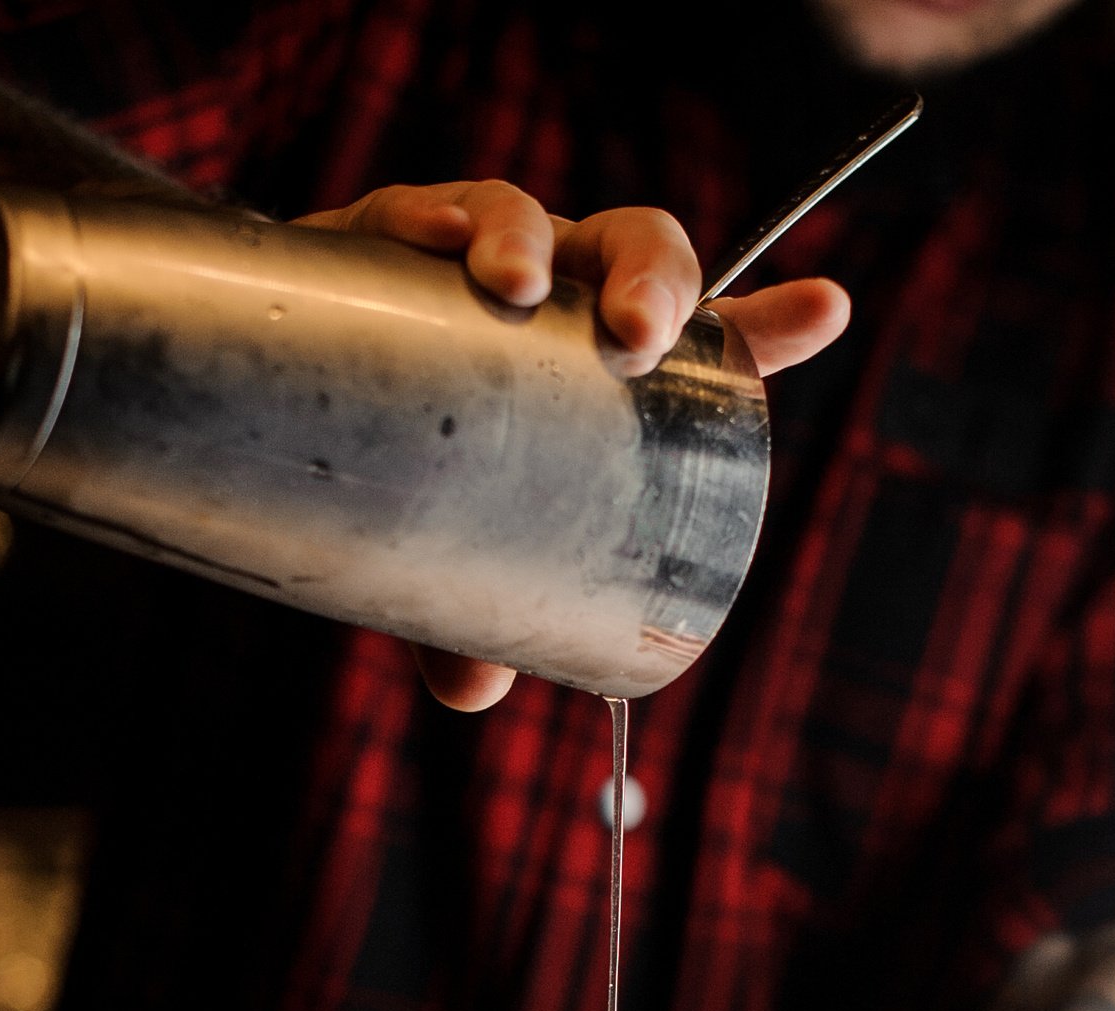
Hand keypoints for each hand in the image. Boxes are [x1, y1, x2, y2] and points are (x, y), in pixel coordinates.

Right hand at [297, 180, 849, 711]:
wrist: (288, 405)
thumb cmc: (414, 481)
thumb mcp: (460, 560)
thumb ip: (477, 622)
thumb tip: (469, 695)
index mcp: (606, 366)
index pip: (708, 340)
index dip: (772, 320)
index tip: (825, 308)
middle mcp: (558, 299)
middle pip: (637, 254)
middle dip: (653, 281)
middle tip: (636, 337)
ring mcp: (477, 263)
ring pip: (534, 219)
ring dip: (531, 238)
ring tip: (515, 284)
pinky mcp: (384, 245)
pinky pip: (418, 212)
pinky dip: (432, 217)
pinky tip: (440, 240)